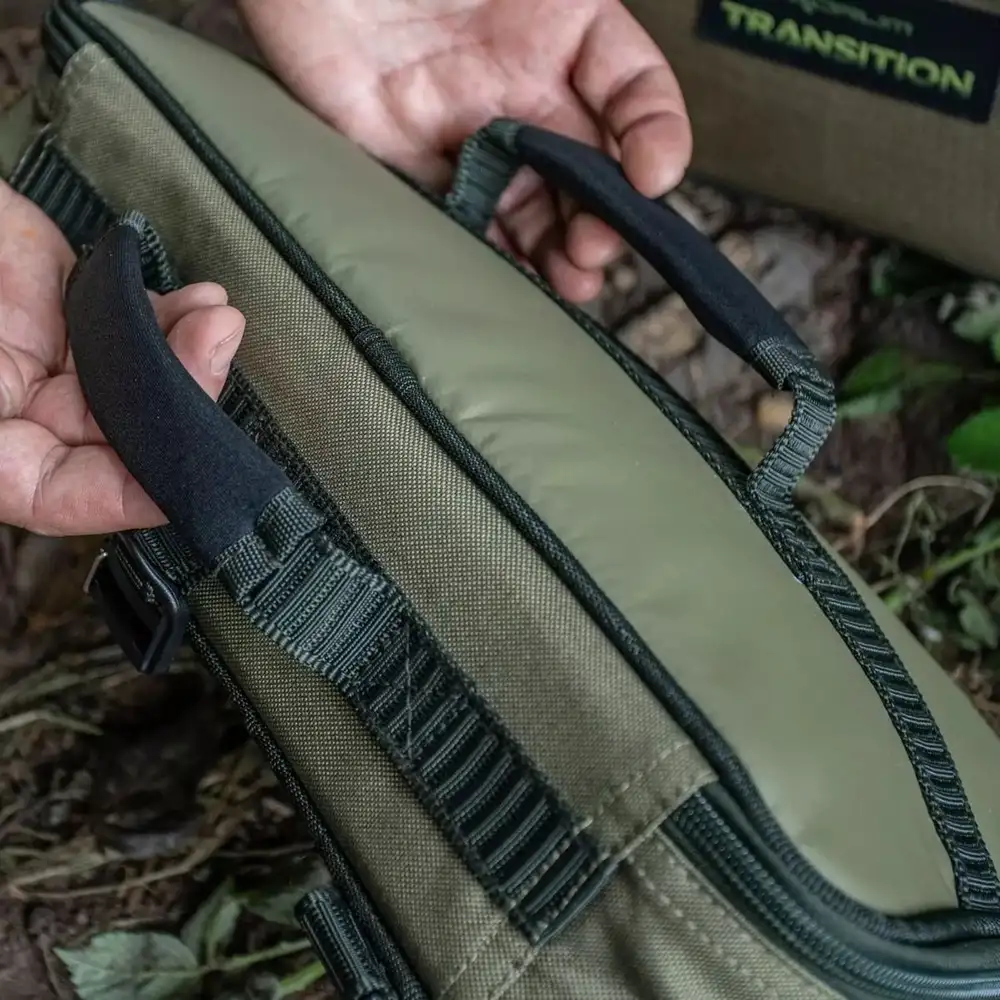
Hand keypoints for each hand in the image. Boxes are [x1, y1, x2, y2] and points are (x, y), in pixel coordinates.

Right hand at [0, 182, 244, 535]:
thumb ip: (9, 438)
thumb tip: (39, 459)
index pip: (64, 493)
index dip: (127, 491)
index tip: (183, 467)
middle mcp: (17, 413)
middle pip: (120, 432)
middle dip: (180, 399)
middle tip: (214, 347)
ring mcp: (45, 358)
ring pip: (139, 379)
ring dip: (188, 355)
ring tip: (214, 318)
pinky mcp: (64, 303)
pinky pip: (133, 321)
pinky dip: (171, 316)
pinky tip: (197, 302)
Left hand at [237, 0, 689, 302]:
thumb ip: (571, 11)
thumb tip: (627, 89)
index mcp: (563, 28)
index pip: (633, 91)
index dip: (656, 136)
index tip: (653, 179)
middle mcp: (523, 89)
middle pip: (586, 168)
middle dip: (603, 216)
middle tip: (595, 249)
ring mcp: (469, 132)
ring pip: (532, 206)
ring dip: (557, 250)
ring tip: (570, 283)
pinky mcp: (412, 166)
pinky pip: (463, 221)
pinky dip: (490, 257)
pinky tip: (512, 280)